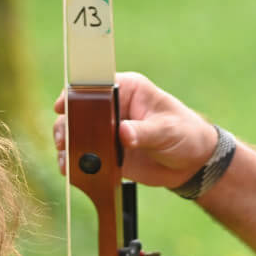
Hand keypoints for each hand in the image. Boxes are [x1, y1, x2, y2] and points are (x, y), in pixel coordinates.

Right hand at [53, 72, 217, 187]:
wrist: (192, 163)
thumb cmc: (186, 134)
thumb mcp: (167, 130)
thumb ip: (144, 132)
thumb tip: (123, 133)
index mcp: (129, 89)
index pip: (95, 85)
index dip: (76, 94)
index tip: (63, 106)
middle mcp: (113, 107)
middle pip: (79, 110)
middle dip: (67, 124)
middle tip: (64, 140)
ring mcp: (107, 130)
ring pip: (76, 133)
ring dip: (68, 145)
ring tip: (66, 159)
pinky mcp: (107, 151)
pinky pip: (85, 155)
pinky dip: (76, 163)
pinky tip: (72, 171)